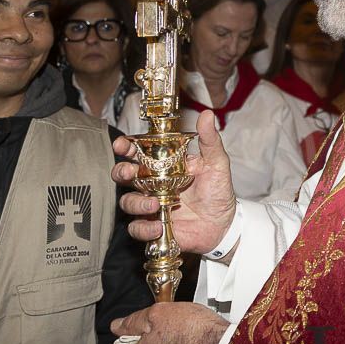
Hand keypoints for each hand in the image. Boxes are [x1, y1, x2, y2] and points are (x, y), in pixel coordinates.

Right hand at [112, 110, 236, 254]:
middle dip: (121, 172)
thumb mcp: (216, 164)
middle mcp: (153, 183)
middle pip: (124, 175)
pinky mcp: (153, 225)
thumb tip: (207, 115)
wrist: (224, 224)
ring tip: (156, 205)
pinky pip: (137, 228)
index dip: (126, 147)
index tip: (121, 144)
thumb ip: (209, 141)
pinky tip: (158, 226)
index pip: (139, 152)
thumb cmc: (218, 191)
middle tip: (129, 173)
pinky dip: (144, 228)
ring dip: (137, 203)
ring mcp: (151, 205)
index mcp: (164, 165)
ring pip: (128, 201)